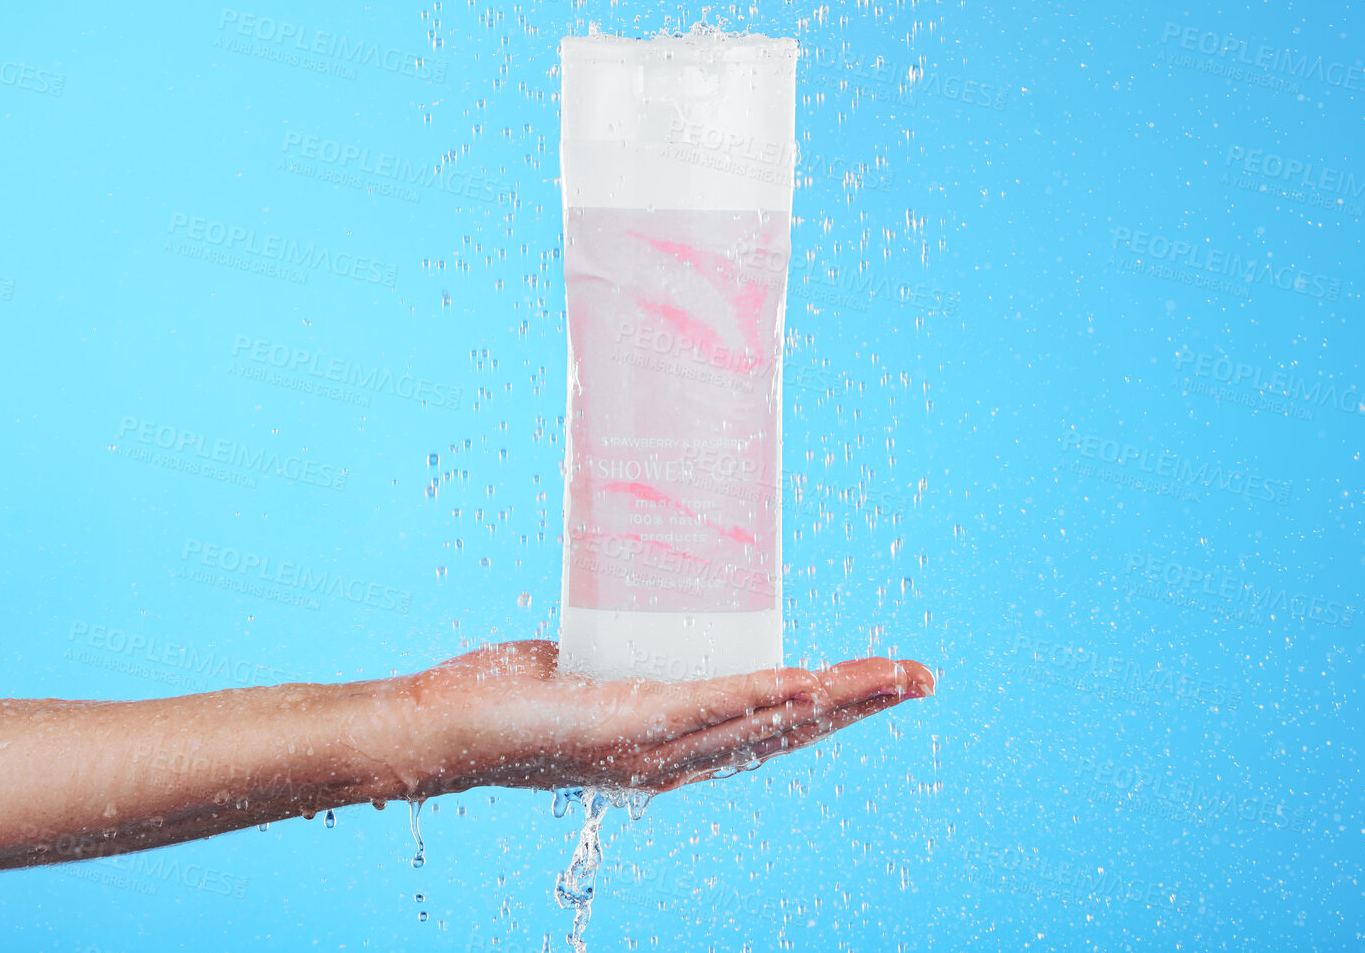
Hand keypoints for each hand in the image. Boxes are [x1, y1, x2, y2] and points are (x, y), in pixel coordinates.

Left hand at [392, 641, 934, 797]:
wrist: (441, 729)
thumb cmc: (503, 697)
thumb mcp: (586, 666)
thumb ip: (619, 650)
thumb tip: (637, 605)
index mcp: (675, 745)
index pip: (775, 726)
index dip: (837, 705)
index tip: (888, 679)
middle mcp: (675, 758)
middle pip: (791, 731)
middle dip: (862, 704)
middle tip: (923, 677)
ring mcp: (655, 745)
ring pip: (765, 719)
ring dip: (834, 698)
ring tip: (892, 677)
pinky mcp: (626, 723)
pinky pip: (707, 708)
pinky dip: (760, 695)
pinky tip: (804, 680)